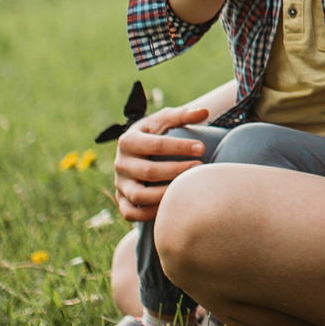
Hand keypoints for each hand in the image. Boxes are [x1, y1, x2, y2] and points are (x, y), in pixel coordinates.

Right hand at [111, 105, 212, 221]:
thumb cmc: (155, 134)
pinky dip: (149, 214)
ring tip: (187, 189)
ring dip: (165, 194)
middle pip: (149, 171)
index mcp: (128, 140)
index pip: (155, 145)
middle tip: (200, 167)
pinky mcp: (121, 200)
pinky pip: (131, 213)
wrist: (136, 152)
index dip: (180, 147)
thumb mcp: (164, 120)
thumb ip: (183, 115)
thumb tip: (205, 112)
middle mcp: (120, 163)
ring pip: (138, 195)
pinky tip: (170, 206)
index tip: (202, 148)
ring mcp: (120, 183)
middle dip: (177, 170)